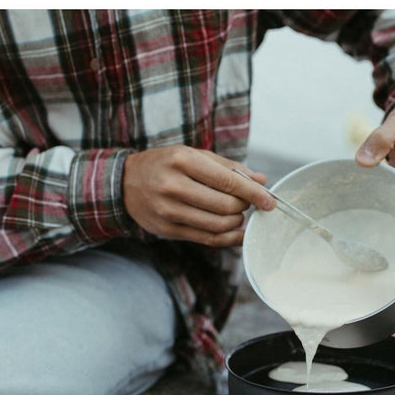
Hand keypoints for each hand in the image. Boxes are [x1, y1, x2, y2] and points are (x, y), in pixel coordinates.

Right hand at [122, 146, 274, 246]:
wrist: (124, 184)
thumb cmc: (165, 165)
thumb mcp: (193, 155)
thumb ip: (227, 167)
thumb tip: (260, 181)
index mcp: (182, 161)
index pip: (227, 181)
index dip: (253, 193)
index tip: (269, 201)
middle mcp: (173, 186)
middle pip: (225, 206)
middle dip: (243, 207)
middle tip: (244, 202)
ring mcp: (168, 210)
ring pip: (218, 225)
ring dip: (236, 222)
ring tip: (236, 214)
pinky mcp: (167, 230)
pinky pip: (206, 239)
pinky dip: (227, 238)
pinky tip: (234, 231)